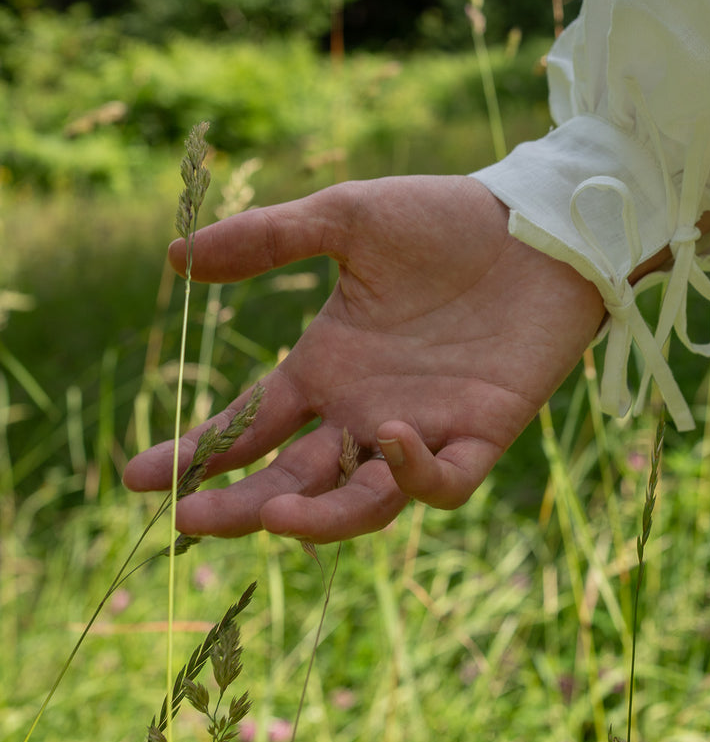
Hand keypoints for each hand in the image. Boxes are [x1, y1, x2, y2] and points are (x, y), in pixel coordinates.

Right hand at [123, 175, 604, 542]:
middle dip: (240, 509)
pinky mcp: (483, 434)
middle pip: (292, 482)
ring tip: (277, 511)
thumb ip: (268, 240)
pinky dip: (415, 475)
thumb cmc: (444, 221)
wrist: (539, 222)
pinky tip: (391, 437)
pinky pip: (443, 482)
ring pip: (362, 502)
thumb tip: (176, 257)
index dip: (195, 456)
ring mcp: (423, 429)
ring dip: (320, 516)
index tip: (138, 477)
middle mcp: (364, 411)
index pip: (248, 427)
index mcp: (326, 368)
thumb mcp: (347, 220)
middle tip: (192, 522)